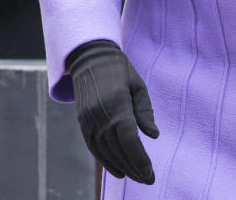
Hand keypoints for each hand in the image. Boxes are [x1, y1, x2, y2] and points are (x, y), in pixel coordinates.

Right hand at [67, 40, 157, 183]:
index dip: (139, 159)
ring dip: (121, 167)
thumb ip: (145, 111)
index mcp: (117, 103)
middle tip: (148, 179)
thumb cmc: (119, 69)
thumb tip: (153, 136)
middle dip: (134, 168)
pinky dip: (105, 161)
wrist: (90, 56)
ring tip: (136, 176)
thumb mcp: (137, 85)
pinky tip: (118, 170)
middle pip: (117, 149)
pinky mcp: (82, 121)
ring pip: (105, 151)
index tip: (150, 173)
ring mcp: (88, 119)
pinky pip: (93, 146)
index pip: (128, 139)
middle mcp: (100, 114)